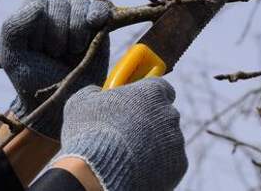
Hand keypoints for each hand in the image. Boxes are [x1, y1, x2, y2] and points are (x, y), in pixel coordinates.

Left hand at [0, 0, 110, 139]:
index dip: (38, 27)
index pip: (38, 3)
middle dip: (57, 33)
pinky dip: (98, 13)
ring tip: (72, 52)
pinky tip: (93, 23)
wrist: (63, 103)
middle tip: (55, 55)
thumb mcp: (12, 56)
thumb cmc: (34, 79)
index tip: (36, 50)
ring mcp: (79, 20)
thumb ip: (14, 26)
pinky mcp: (100, 28)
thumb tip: (40, 5)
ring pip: (80, 5)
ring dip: (76, 30)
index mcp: (33, 17)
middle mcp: (56, 14)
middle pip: (60, 4)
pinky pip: (101, 8)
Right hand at [55, 79, 187, 190]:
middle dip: (150, 121)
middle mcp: (169, 114)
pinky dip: (157, 164)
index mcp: (152, 92)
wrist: (97, 174)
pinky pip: (169, 161)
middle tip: (128, 132)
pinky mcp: (178, 165)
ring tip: (127, 154)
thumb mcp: (82, 102)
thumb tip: (98, 92)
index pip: (160, 87)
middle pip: (164, 114)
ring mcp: (176, 140)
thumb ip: (96, 92)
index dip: (148, 95)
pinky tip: (137, 167)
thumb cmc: (89, 133)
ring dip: (153, 143)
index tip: (137, 102)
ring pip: (167, 139)